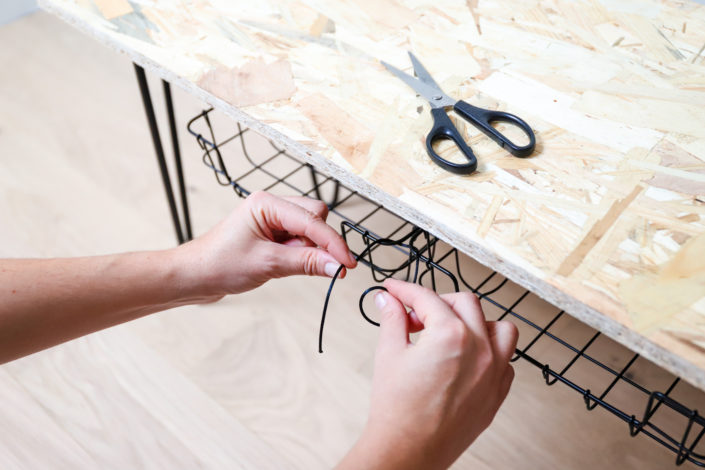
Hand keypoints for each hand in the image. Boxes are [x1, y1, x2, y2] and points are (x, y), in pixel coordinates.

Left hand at [175, 191, 356, 298]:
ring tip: (285, 265)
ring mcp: (272, 219)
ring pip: (310, 229)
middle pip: (316, 217)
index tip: (348, 263)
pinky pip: (300, 240)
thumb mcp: (267, 265)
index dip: (333, 243)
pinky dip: (301, 254)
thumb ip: (306, 263)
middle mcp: (271, 206)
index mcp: (266, 203)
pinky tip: (285, 264)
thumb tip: (338, 266)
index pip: (312, 220)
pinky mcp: (273, 234)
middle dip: (320, 242)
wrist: (195, 276)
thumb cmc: (219, 264)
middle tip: (313, 266)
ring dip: (309, 250)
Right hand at [338, 279, 517, 469]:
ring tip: (449, 332)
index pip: (427, 298)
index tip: (395, 291)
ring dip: (475, 322)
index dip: (406, 290)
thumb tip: (388, 300)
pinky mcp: (498, 392)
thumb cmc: (398, 409)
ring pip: (499, 327)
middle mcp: (480, 349)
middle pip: (465, 302)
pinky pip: (506, 359)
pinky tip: (465, 357)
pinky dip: (490, 351)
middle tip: (414, 316)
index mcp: (451, 335)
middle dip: (437, 302)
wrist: (408, 450)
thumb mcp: (389, 354)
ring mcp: (494, 371)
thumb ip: (393, 319)